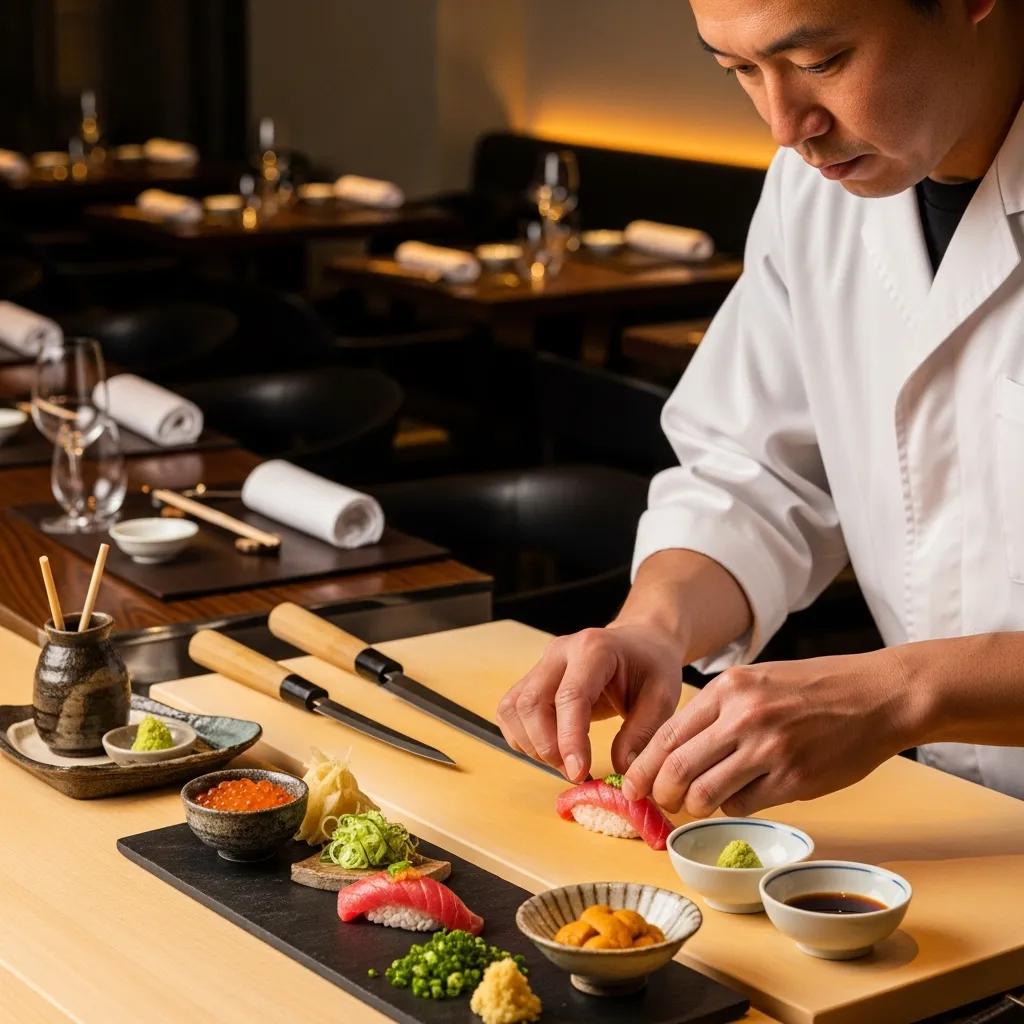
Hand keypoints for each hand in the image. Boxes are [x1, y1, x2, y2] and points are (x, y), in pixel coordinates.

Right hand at [496, 624, 683, 781]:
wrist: (639, 642)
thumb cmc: (651, 667)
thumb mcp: (663, 697)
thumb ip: (642, 734)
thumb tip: (620, 770)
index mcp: (594, 649)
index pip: (570, 696)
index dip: (569, 739)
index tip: (578, 773)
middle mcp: (559, 652)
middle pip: (532, 703)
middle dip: (547, 747)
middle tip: (575, 773)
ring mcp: (541, 663)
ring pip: (514, 709)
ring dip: (532, 744)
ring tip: (564, 762)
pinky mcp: (532, 678)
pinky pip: (511, 711)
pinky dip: (523, 737)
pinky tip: (550, 749)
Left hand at [622, 648, 914, 815]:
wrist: (878, 695)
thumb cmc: (816, 689)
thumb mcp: (758, 681)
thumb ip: (719, 711)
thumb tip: (677, 749)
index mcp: (729, 688)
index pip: (667, 734)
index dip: (643, 766)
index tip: (632, 785)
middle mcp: (743, 716)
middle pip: (676, 767)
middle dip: (660, 793)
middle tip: (661, 803)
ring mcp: (768, 749)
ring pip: (704, 793)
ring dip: (694, 807)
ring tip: (699, 804)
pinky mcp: (793, 779)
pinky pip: (743, 806)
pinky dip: (733, 808)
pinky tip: (742, 797)